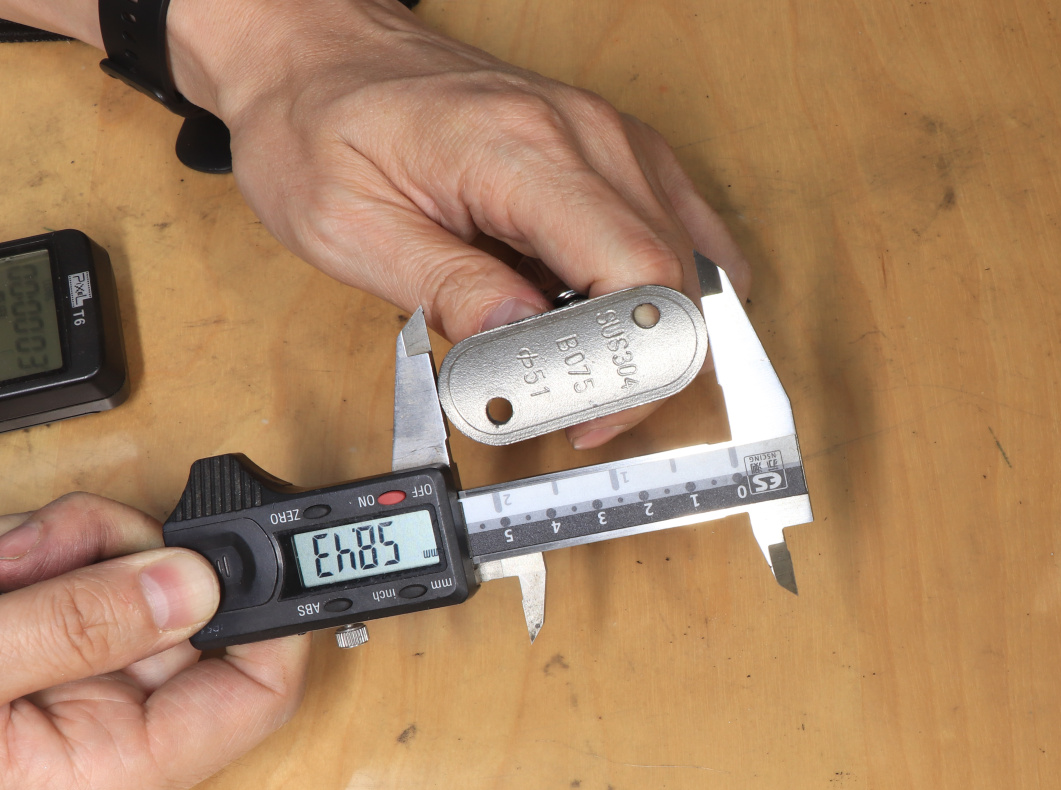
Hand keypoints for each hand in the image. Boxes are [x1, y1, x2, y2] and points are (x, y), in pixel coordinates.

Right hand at [0, 494, 306, 789]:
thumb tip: (196, 585)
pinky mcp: (26, 665)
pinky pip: (66, 590)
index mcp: (115, 773)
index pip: (257, 694)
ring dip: (61, 552)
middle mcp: (105, 743)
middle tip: (46, 548)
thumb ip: (82, 627)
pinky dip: (28, 561)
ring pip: (123, 587)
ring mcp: (64, 701)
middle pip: (187, 618)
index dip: (270, 613)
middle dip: (121, 558)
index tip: (254, 541)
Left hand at [167, 0, 750, 448]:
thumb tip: (519, 347)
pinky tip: (641, 323)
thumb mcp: (349, 227)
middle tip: (582, 412)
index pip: (636, 268)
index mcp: (520, 149)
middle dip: (640, 364)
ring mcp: (611, 136)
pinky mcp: (617, 148)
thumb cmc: (323, 125)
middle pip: (674, 274)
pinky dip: (675, 287)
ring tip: (583, 365)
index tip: (590, 411)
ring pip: (687, 259)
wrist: (321, 54)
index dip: (631, 360)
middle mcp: (586, 134)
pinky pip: (687, 226)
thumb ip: (445, 290)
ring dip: (651, 330)